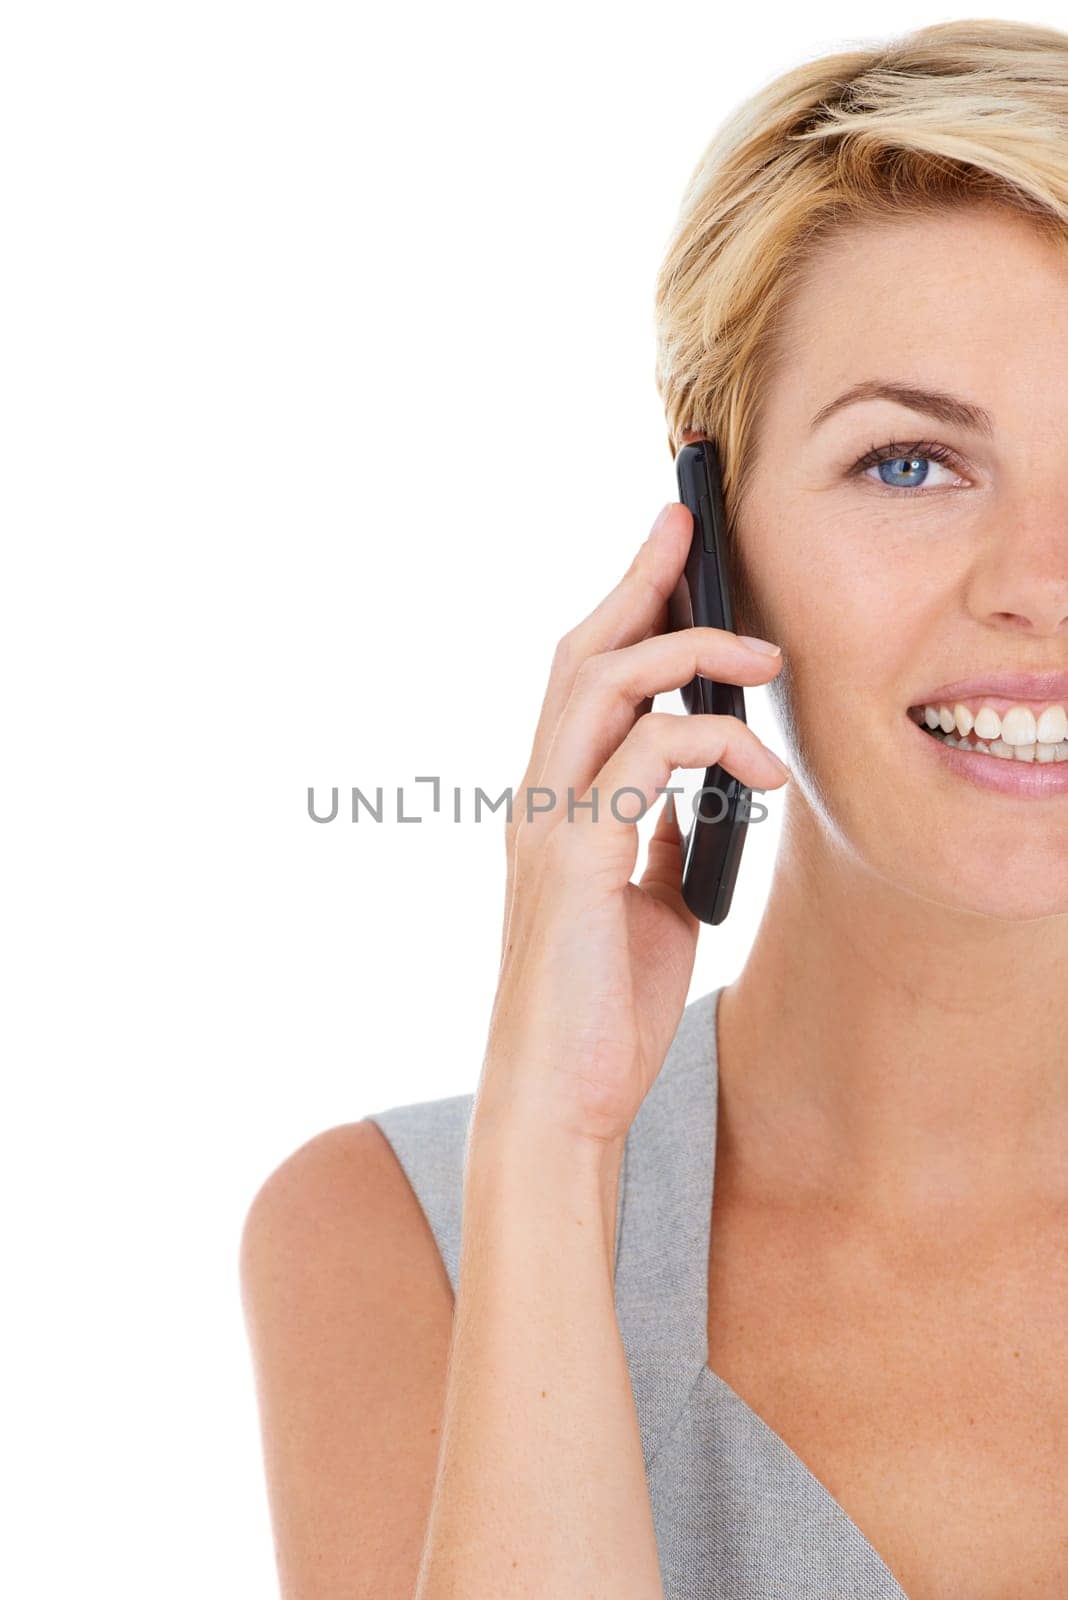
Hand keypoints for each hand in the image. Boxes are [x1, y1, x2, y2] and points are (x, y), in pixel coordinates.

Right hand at [473, 501, 789, 1152]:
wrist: (560, 1098)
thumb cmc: (599, 1007)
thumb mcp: (646, 902)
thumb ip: (658, 839)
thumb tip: (698, 796)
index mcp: (556, 802)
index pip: (583, 678)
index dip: (625, 604)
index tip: (671, 548)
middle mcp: (538, 795)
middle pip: (581, 652)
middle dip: (640, 581)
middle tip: (690, 526)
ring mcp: (549, 822)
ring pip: (603, 685)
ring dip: (692, 653)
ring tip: (766, 660)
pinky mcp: (574, 858)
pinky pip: (644, 759)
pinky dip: (713, 746)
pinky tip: (765, 780)